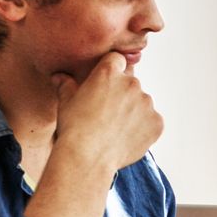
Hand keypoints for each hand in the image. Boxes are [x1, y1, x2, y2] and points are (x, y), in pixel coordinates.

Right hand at [52, 52, 162, 174]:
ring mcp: (146, 102)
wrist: (88, 157)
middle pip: (130, 83)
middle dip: (122, 94)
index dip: (111, 71)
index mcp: (109, 72)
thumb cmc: (74, 128)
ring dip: (133, 111)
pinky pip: (151, 121)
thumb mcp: (66, 102)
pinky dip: (143, 128)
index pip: (117, 60)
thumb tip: (59, 76)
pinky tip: (126, 138)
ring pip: (142, 103)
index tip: (105, 85)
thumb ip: (67, 85)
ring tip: (115, 129)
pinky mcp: (157, 121)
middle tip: (107, 113)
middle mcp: (131, 83)